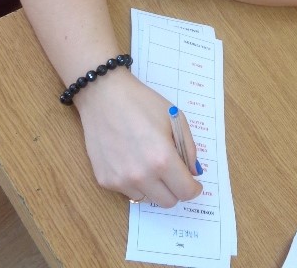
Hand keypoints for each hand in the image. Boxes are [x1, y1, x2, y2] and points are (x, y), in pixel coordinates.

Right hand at [77, 69, 202, 206]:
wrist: (103, 95)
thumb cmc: (141, 102)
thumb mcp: (174, 118)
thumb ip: (189, 148)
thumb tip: (193, 172)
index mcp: (162, 159)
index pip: (186, 192)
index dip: (193, 188)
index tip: (193, 182)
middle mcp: (142, 176)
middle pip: (168, 201)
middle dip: (175, 188)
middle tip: (172, 171)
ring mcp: (121, 180)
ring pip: (147, 198)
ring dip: (153, 187)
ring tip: (147, 161)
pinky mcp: (105, 180)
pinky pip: (127, 191)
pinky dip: (133, 181)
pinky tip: (129, 158)